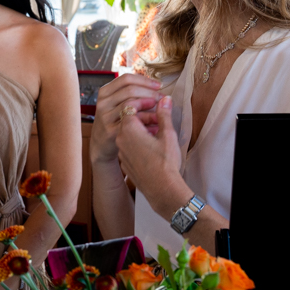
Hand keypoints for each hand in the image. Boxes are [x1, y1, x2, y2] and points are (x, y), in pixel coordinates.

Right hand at [91, 74, 161, 165]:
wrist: (101, 144)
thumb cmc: (114, 121)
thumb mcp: (116, 103)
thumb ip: (131, 94)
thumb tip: (156, 86)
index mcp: (105, 92)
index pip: (126, 79)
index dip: (144, 80)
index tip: (159, 85)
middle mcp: (103, 103)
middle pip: (130, 90)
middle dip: (150, 93)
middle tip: (162, 98)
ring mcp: (105, 117)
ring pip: (130, 105)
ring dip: (149, 107)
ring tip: (161, 112)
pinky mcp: (110, 131)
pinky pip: (132, 122)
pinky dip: (146, 122)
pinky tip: (156, 125)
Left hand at [117, 96, 188, 217]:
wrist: (162, 189)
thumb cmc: (165, 162)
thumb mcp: (167, 135)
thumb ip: (164, 115)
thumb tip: (164, 99)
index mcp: (129, 129)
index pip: (130, 106)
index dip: (143, 102)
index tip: (154, 103)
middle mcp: (121, 139)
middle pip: (128, 119)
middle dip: (143, 115)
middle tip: (159, 118)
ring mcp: (121, 151)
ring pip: (128, 133)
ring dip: (141, 129)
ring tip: (158, 132)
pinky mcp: (125, 162)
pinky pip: (129, 145)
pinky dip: (138, 141)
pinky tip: (152, 146)